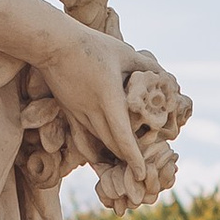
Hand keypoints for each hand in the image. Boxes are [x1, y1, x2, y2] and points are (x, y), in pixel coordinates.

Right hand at [42, 21, 140, 173]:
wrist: (52, 45)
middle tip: (139, 171)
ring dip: (111, 152)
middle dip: (126, 159)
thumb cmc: (91, 45)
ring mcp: (78, 113)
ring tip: (124, 162)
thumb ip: (146, 66)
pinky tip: (100, 153)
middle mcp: (92, 110)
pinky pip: (83, 137)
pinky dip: (94, 147)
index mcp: (109, 98)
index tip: (142, 174)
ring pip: (97, 141)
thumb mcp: (124, 52)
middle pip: (111, 144)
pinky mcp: (69, 112)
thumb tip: (166, 78)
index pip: (122, 136)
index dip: (133, 157)